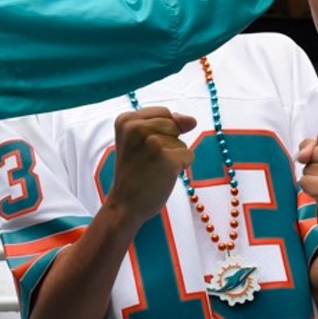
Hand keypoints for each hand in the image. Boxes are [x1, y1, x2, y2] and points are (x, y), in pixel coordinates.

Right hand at [105, 108, 196, 224]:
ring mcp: (152, 142)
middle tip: (148, 160)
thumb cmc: (135, 172)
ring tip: (153, 168)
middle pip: (174, 124)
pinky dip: (180, 167)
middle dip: (168, 142)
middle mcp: (136, 127)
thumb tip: (192, 120)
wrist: (125, 205)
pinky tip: (162, 176)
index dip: (161, 132)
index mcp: (126, 119)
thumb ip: (166, 122)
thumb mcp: (141, 140)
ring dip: (173, 156)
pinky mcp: (167, 158)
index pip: (164, 113)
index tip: (142, 150)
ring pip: (181, 142)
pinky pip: (188, 156)